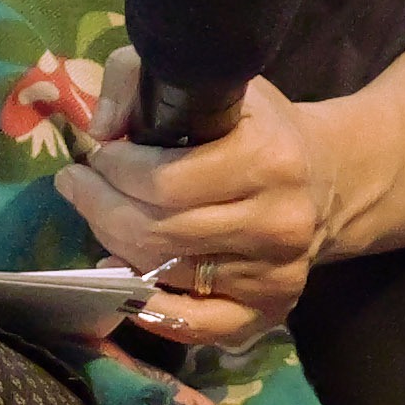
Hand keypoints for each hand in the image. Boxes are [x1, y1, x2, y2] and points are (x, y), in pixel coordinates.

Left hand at [64, 52, 345, 348]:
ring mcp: (275, 273)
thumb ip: (141, 79)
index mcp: (269, 160)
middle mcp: (278, 223)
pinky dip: (150, 309)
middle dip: (99, 206)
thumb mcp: (212, 83)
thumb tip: (100, 128)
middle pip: (157, 231)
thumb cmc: (257, 128)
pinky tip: (122, 278)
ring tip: (100, 216)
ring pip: (164, 273)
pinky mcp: (269, 309)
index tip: (98, 154)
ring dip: (113, 245)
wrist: (326, 178)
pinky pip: (196, 325)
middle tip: (78, 185)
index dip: (114, 169)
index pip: (165, 181)